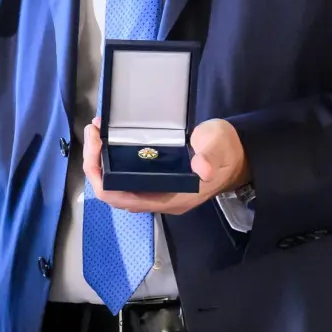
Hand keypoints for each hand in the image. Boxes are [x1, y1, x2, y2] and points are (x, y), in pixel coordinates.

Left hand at [83, 116, 248, 215]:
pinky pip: (125, 174)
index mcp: (170, 198)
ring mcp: (156, 191)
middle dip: (95, 163)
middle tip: (93, 132)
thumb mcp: (218, 147)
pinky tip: (110, 138)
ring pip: (116, 183)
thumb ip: (209, 156)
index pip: (120, 198)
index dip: (101, 176)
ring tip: (97, 132)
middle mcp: (158, 199)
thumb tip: (202, 168)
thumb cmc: (227, 151)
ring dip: (102, 160)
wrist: (238, 156)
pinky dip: (112, 158)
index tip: (96, 145)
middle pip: (112, 191)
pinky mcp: (156, 180)